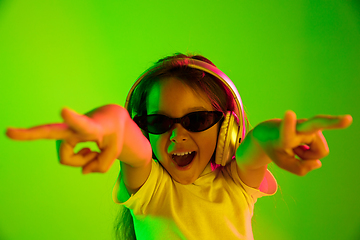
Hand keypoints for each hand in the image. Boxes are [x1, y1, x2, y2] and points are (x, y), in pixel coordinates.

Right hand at [6, 105, 128, 173]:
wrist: (110, 119)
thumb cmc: (114, 133)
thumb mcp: (115, 151)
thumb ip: (101, 166)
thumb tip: (83, 170)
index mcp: (92, 126)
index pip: (83, 124)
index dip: (73, 119)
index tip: (63, 110)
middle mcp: (75, 128)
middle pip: (51, 132)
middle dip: (29, 133)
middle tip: (8, 132)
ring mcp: (66, 133)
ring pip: (68, 159)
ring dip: (84, 160)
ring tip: (93, 150)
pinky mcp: (63, 139)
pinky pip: (68, 158)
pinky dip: (82, 160)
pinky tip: (88, 150)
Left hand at [253, 110, 352, 175]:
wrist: (268, 132)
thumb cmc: (276, 148)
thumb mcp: (282, 163)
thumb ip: (300, 169)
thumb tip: (319, 162)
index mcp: (282, 136)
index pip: (286, 131)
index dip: (288, 123)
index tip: (289, 113)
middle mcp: (297, 127)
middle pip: (317, 124)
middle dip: (333, 122)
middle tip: (349, 119)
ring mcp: (308, 125)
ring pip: (319, 153)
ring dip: (307, 155)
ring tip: (295, 148)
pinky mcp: (315, 127)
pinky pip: (320, 151)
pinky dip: (309, 152)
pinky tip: (300, 146)